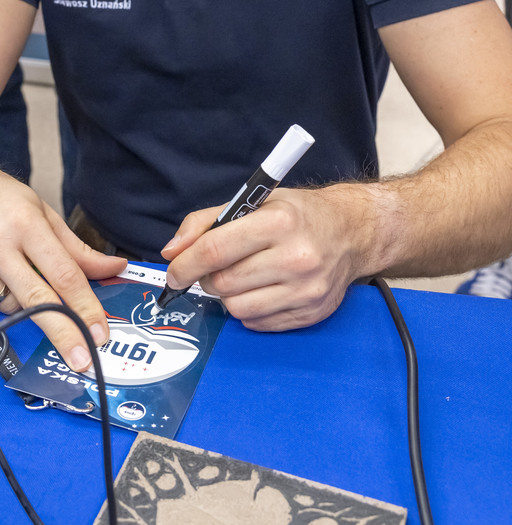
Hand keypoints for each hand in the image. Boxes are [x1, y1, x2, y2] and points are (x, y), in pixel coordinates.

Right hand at [0, 141, 126, 368]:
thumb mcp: (42, 211)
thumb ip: (77, 248)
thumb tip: (112, 269)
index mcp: (24, 223)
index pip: (63, 274)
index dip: (85, 306)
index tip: (100, 332)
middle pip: (37, 301)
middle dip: (64, 334)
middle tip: (82, 360)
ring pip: (8, 306)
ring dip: (20, 299)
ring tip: (9, 265)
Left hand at [161, 185, 367, 330]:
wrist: (352, 232)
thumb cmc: (298, 214)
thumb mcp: (253, 201)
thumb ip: (206, 222)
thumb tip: (172, 251)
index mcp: (278, 222)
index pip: (215, 250)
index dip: (185, 265)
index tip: (174, 272)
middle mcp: (296, 257)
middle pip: (223, 282)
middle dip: (208, 277)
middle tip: (215, 267)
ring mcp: (306, 290)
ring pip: (237, 308)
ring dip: (228, 295)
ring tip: (241, 276)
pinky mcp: (311, 313)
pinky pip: (257, 323)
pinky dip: (248, 309)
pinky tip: (261, 289)